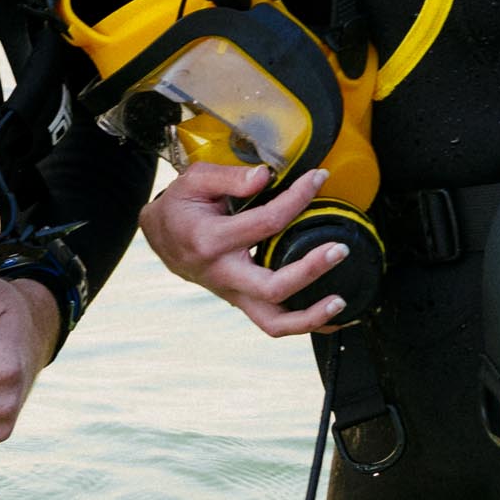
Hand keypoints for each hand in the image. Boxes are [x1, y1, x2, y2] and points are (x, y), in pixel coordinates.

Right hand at [137, 162, 346, 338]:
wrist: (159, 236)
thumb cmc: (179, 206)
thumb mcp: (195, 180)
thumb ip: (230, 177)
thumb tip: (265, 176)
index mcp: (210, 240)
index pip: (266, 222)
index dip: (298, 197)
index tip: (318, 179)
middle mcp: (221, 273)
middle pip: (273, 286)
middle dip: (311, 269)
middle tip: (339, 249)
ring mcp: (231, 293)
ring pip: (273, 321)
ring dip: (310, 316)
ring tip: (340, 302)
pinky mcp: (240, 300)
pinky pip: (273, 322)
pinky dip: (304, 324)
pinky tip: (331, 317)